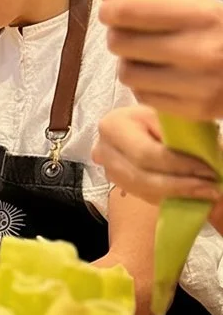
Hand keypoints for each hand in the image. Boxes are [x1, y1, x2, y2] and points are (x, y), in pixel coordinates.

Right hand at [92, 105, 221, 205]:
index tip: (208, 170)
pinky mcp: (116, 182)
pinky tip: (190, 195)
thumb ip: (182, 134)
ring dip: (175, 195)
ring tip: (205, 192)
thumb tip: (211, 157)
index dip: (178, 165)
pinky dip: (168, 198)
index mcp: (114, 126)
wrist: (140, 123)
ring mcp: (107, 169)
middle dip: (178, 185)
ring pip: (141, 190)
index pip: (146, 153)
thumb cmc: (157, 116)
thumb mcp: (168, 116)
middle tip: (210, 188)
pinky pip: (142, 196)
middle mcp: (103, 150)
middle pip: (140, 177)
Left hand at [95, 0, 222, 119]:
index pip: (129, 12)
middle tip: (129, 37)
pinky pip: (143, 97)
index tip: (112, 12)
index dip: (111, 11)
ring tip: (146, 59)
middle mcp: (201, 50)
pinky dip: (144, 87)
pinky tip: (161, 78)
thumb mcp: (197, 7)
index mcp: (203, 15)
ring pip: (127, 74)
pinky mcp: (196, 110)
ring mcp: (199, 84)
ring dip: (129, 65)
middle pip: (120, 43)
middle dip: (119, 38)